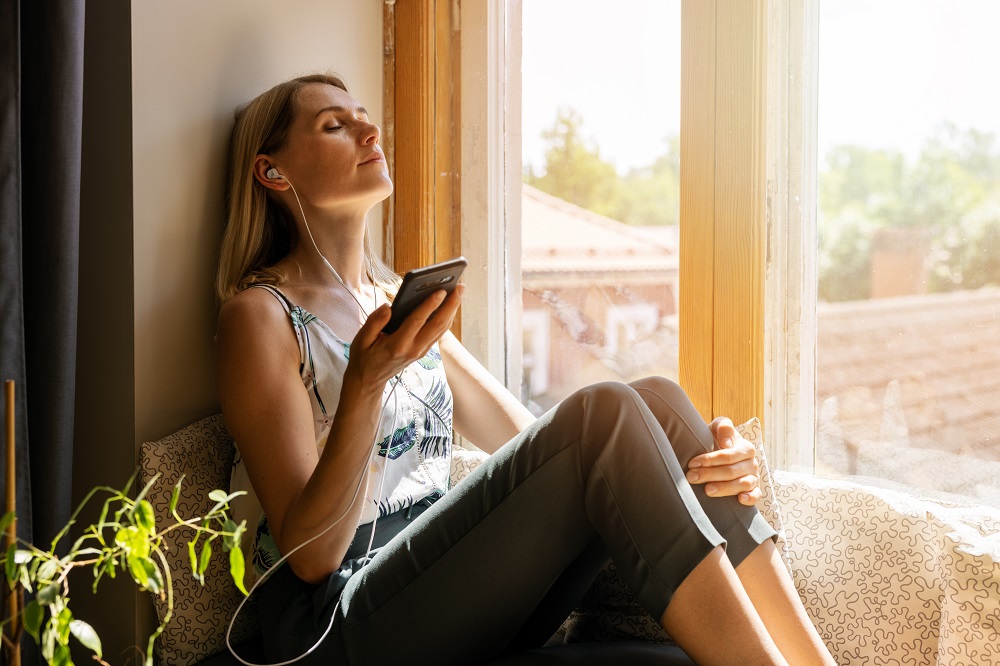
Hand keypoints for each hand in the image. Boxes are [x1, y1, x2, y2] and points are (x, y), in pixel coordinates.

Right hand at [346, 284, 463, 389]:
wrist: (369, 380)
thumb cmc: (364, 357)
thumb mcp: (361, 339)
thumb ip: (374, 322)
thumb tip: (388, 306)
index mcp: (397, 345)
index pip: (417, 322)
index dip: (429, 305)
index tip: (441, 291)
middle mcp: (413, 349)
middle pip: (437, 325)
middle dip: (451, 305)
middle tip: (460, 286)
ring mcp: (420, 351)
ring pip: (442, 329)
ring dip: (452, 309)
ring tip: (459, 290)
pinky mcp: (423, 350)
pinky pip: (438, 332)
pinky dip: (447, 317)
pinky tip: (450, 304)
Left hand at [685, 417, 760, 505]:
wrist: (719, 451)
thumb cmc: (716, 439)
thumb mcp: (718, 427)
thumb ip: (723, 426)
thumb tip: (726, 443)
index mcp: (745, 448)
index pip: (727, 455)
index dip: (709, 460)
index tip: (692, 463)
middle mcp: (752, 463)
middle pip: (731, 471)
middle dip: (709, 475)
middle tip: (691, 477)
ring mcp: (754, 477)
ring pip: (743, 484)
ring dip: (724, 488)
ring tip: (707, 490)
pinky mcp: (754, 490)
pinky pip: (757, 495)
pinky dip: (750, 498)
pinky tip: (739, 499)